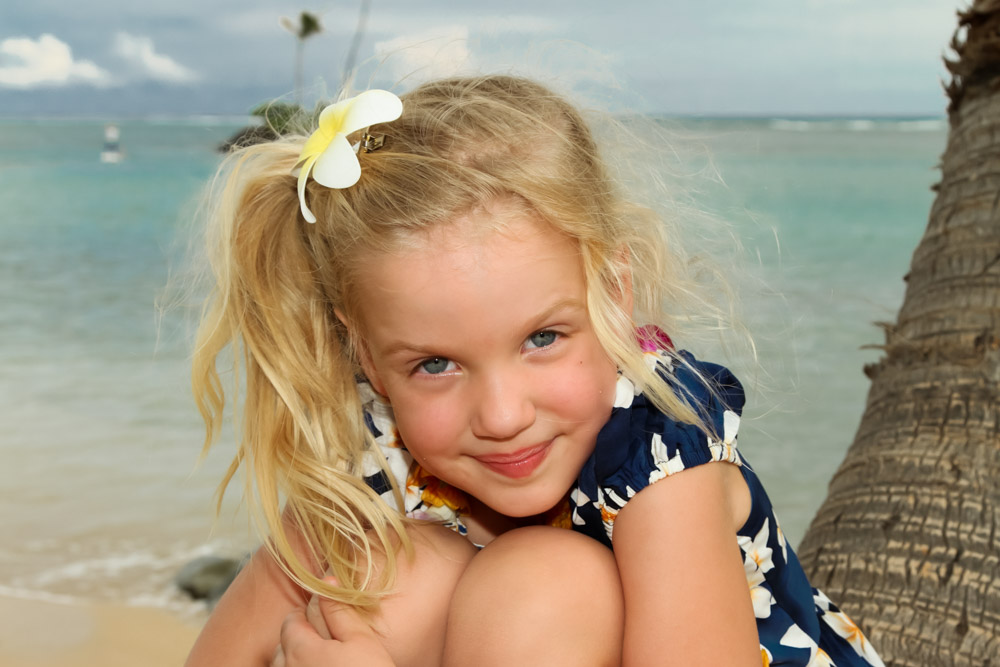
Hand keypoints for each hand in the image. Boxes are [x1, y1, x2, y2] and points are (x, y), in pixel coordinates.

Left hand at [270, 580, 394, 666]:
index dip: (311, 614)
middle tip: (330, 642)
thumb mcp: (361, 640)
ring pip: (284, 666)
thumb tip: (326, 581)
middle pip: (284, 645)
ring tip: (325, 662)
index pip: (292, 620)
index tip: (329, 619)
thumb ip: (339, 611)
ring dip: (298, 660)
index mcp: (298, 649)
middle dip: (302, 638)